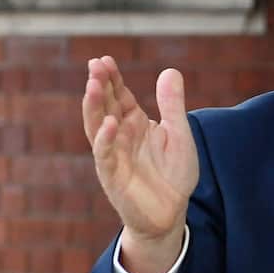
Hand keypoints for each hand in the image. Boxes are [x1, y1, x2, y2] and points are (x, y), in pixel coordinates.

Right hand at [82, 56, 198, 272]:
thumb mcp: (179, 135)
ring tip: (94, 86)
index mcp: (134, 123)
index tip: (105, 59)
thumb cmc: (173, 174)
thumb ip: (173, 105)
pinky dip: (105, 138)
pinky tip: (109, 123)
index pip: (119, 95)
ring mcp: (113, 154)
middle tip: (95, 65)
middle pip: (105, 106)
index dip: (112, 78)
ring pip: (97, 126)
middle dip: (100, 86)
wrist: (171, 213)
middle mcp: (120, 135)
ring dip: (94, 107)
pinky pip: (105, 154)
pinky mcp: (113, 175)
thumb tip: (170, 70)